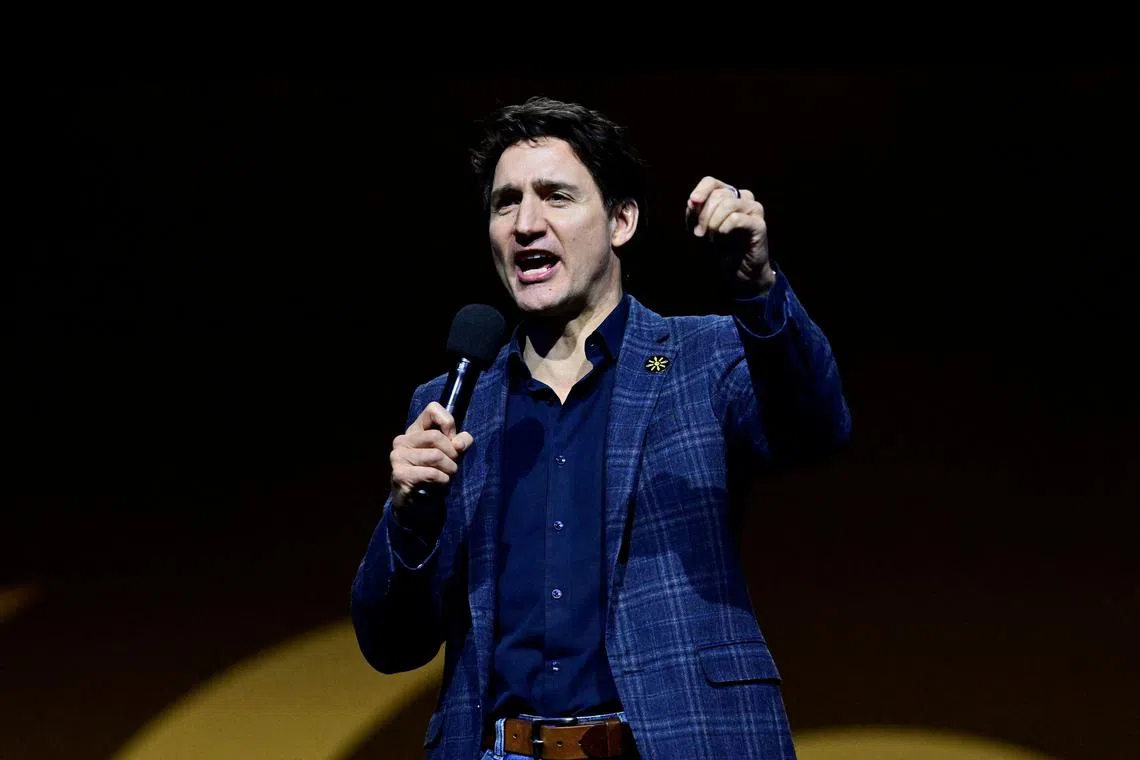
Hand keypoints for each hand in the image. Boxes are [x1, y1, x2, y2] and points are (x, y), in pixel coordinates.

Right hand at [390, 402, 473, 510]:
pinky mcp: (400, 475)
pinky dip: (442, 480)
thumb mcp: (451, 455)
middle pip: (436, 437)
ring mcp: (398, 457)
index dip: (448, 422)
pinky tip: (439, 485)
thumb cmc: (435, 475)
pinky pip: (431, 473)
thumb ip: (460, 442)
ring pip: (435, 456)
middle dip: (452, 454)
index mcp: (415, 430)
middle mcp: (403, 440)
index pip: (432, 409)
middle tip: (452, 466)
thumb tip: (460, 443)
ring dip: (449, 469)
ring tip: (446, 476)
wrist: (417, 505)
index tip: (453, 440)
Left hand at [686, 176, 774, 294]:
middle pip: (718, 194)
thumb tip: (693, 201)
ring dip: (713, 222)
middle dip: (704, 215)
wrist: (736, 273)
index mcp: (727, 196)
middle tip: (700, 234)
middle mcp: (742, 198)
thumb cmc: (718, 250)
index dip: (700, 191)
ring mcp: (753, 210)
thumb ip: (694, 214)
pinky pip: (737, 218)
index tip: (692, 204)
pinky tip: (723, 237)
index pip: (711, 182)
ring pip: (728, 203)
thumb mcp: (699, 230)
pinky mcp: (759, 224)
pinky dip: (724, 228)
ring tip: (712, 238)